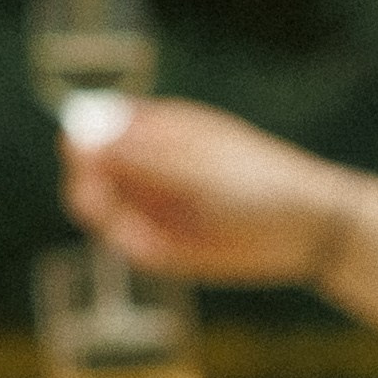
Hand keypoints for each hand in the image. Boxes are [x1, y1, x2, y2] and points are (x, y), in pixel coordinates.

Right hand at [63, 98, 354, 285]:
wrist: (299, 228)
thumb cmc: (254, 182)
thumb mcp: (194, 166)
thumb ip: (138, 155)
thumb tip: (78, 138)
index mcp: (155, 127)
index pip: (95, 127)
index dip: (79, 144)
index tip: (82, 160)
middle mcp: (146, 164)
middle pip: (89, 171)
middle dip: (87, 189)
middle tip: (102, 206)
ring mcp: (151, 204)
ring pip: (103, 212)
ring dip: (111, 224)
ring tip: (142, 235)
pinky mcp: (160, 243)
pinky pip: (128, 245)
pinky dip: (134, 248)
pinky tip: (159, 250)